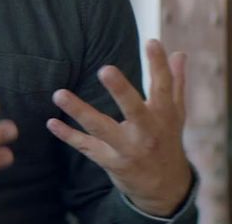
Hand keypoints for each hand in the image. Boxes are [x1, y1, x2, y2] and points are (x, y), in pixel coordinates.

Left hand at [47, 39, 192, 216]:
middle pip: (134, 110)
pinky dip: (68, 136)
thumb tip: (179, 53)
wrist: (165, 189)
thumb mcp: (176, 114)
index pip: (163, 87)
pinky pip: (86, 147)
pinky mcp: (110, 162)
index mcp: (164, 116)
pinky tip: (51, 123)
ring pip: (101, 129)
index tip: (152, 41)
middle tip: (105, 69)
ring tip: (59, 94)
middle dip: (120, 91)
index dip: (158, 64)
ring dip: (79, 111)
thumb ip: (175, 82)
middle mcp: (146, 133)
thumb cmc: (168, 142)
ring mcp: (127, 149)